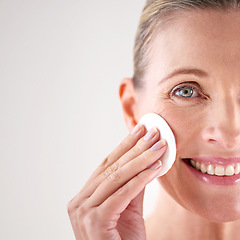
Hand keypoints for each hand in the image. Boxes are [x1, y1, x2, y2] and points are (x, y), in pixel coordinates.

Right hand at [67, 123, 166, 239]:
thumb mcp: (128, 210)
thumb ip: (133, 186)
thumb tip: (145, 162)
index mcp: (84, 197)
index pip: (107, 165)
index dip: (124, 146)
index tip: (139, 130)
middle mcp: (79, 201)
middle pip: (112, 167)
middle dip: (134, 147)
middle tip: (152, 132)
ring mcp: (84, 211)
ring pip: (117, 177)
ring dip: (142, 159)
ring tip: (159, 146)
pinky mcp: (95, 222)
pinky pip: (123, 194)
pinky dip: (141, 179)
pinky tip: (156, 167)